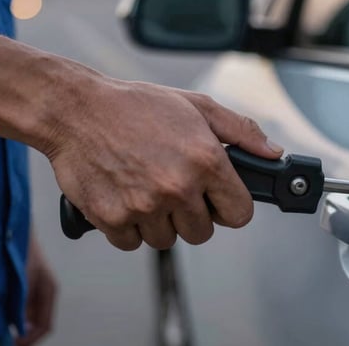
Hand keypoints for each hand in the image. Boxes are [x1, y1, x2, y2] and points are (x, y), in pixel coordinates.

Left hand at [16, 234, 57, 345]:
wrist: (11, 227)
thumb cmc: (21, 248)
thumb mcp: (23, 279)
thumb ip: (22, 304)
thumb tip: (19, 328)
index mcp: (49, 290)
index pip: (44, 326)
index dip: (30, 339)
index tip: (14, 343)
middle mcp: (43, 292)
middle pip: (36, 324)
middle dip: (23, 335)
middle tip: (6, 340)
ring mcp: (33, 289)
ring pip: (27, 318)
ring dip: (15, 325)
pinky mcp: (21, 285)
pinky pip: (18, 308)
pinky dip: (9, 316)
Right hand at [46, 79, 282, 250]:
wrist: (76, 110)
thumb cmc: (135, 106)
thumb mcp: (196, 106)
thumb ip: (241, 131)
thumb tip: (273, 153)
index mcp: (205, 160)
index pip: (240, 214)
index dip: (230, 207)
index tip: (217, 199)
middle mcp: (178, 187)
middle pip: (202, 232)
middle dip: (191, 214)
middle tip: (173, 186)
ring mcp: (144, 206)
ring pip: (166, 240)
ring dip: (158, 222)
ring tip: (145, 186)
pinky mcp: (112, 219)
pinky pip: (131, 243)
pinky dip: (128, 226)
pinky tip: (124, 195)